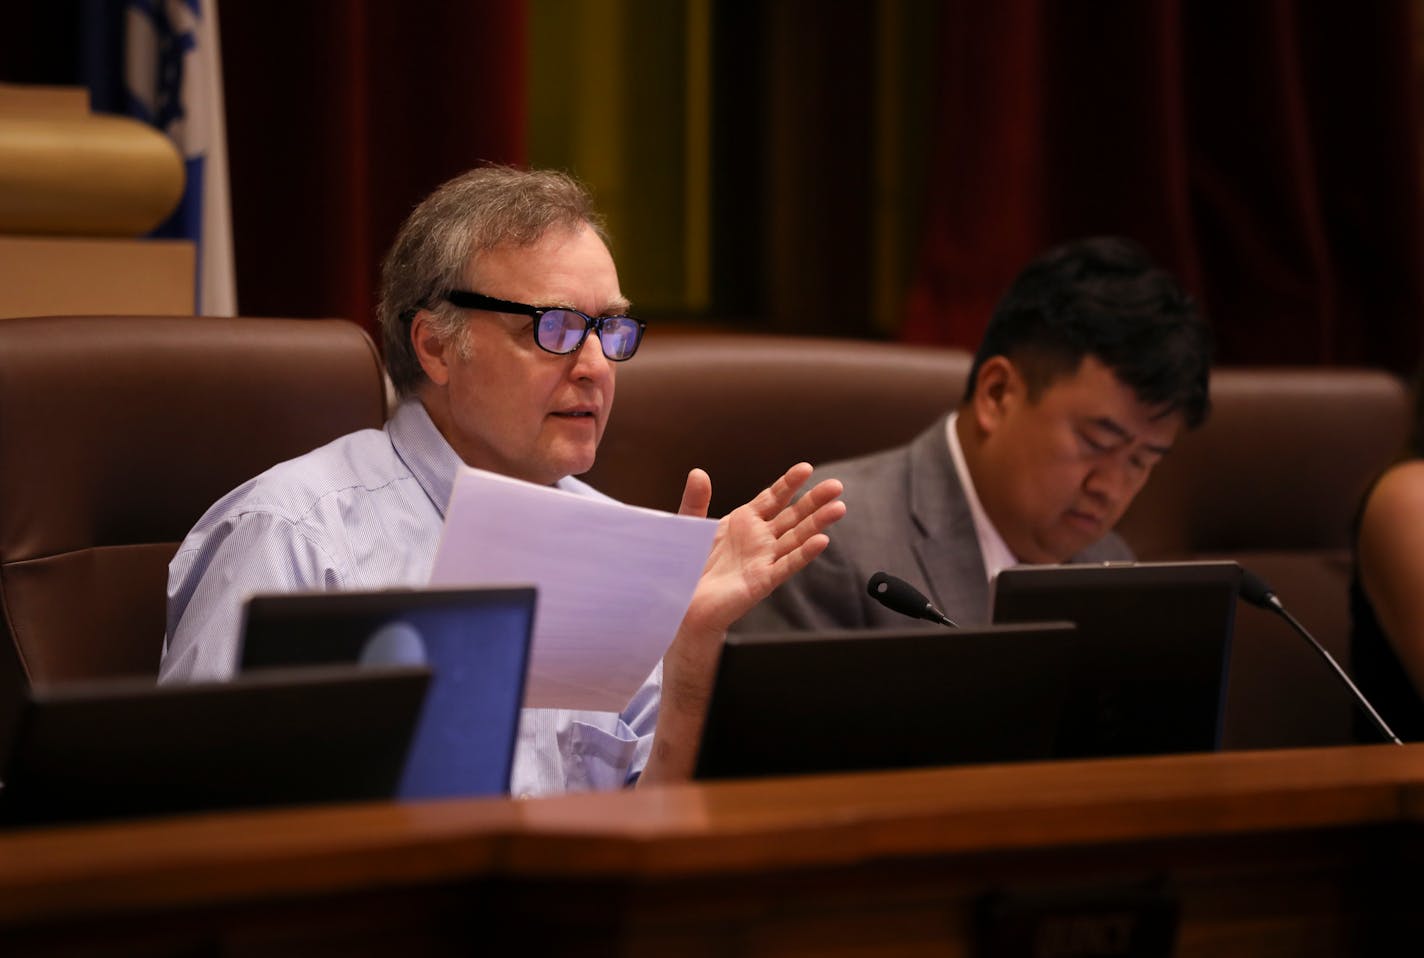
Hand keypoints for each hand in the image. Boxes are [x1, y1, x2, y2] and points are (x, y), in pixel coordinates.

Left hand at [640, 463, 844, 783]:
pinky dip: (804, 554)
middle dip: (814, 500)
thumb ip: (696, 500)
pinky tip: (821, 541)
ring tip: (838, 508)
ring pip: (797, 538)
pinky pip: (787, 565)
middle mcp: (758, 540)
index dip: (789, 484)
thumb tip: (699, 472)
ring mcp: (763, 560)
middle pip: (792, 516)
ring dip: (818, 524)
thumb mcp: (689, 526)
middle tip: (836, 486)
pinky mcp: (762, 581)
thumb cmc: (687, 567)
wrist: (680, 604)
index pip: (773, 499)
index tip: (806, 468)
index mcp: (743, 523)